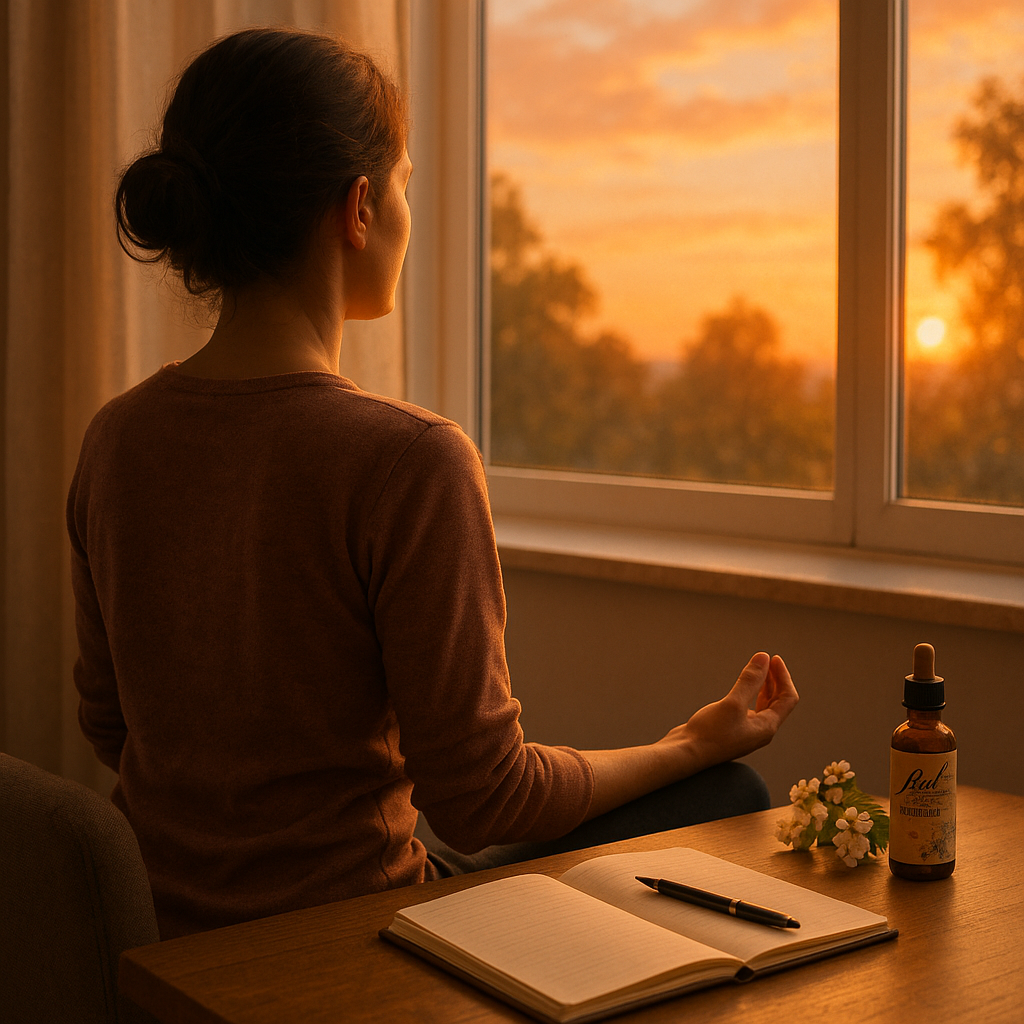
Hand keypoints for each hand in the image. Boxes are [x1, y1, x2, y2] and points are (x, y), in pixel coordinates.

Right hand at [660, 652, 798, 772]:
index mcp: (767, 727)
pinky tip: (740, 688)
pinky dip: (749, 694)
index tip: (773, 658)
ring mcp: (746, 731)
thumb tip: (764, 658)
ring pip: (762, 706)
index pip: (787, 698)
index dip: (784, 677)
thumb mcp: (732, 703)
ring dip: (763, 687)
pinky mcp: (732, 730)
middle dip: (774, 680)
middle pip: (777, 702)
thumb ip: (749, 681)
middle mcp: (760, 731)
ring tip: (758, 671)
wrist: (686, 753)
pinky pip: (748, 709)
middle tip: (766, 661)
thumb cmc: (710, 734)